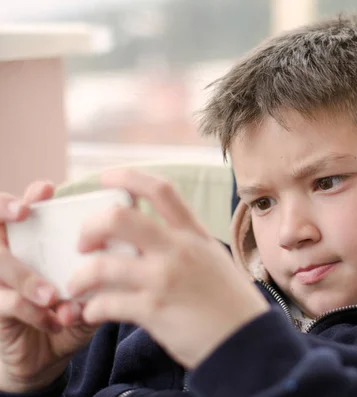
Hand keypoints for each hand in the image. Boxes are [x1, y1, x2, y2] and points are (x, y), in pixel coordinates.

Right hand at [0, 181, 96, 392]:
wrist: (48, 355)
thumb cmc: (73, 311)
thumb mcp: (92, 289)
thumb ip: (105, 273)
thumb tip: (124, 256)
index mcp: (36, 243)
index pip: (26, 207)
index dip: (31, 195)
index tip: (47, 190)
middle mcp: (12, 254)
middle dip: (4, 210)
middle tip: (24, 212)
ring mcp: (0, 279)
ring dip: (26, 276)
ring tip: (52, 295)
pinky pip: (6, 301)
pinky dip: (32, 310)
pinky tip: (54, 320)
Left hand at [68, 169, 268, 368]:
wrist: (248, 341)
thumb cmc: (232, 303)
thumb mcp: (215, 260)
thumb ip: (186, 245)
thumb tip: (155, 238)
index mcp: (195, 235)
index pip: (160, 189)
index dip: (127, 177)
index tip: (105, 177)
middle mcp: (179, 250)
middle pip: (119, 218)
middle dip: (90, 227)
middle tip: (84, 244)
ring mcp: (165, 279)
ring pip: (102, 265)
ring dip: (80, 277)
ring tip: (76, 287)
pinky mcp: (155, 311)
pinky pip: (107, 304)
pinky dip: (92, 309)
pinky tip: (94, 313)